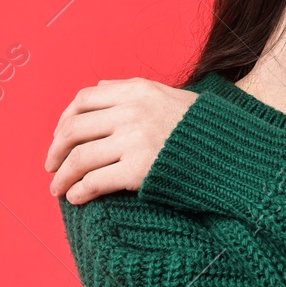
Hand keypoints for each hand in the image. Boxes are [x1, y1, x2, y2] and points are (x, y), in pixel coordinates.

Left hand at [45, 77, 198, 203]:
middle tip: (50, 166)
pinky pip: (96, 181)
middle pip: (75, 129)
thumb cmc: (204, 129)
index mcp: (137, 91)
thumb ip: (133, 92)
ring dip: (62, 175)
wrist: (235, 154)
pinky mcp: (140, 169)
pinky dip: (79, 190)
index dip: (64, 120)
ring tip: (57, 189)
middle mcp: (132, 112)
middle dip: (56, 150)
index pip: (84, 100)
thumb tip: (100, 87)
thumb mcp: (170, 95)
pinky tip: (75, 198)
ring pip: (80, 157)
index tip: (58, 138)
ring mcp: (135, 140)